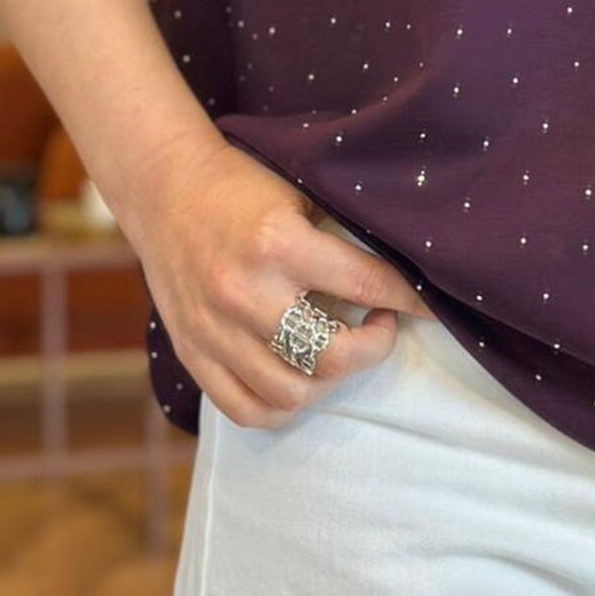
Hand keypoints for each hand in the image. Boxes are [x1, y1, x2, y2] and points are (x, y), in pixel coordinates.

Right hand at [122, 131, 437, 428]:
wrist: (165, 189)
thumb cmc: (241, 185)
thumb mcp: (298, 194)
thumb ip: (340, 237)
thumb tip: (399, 275)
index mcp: (278, 244)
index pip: (365, 283)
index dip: (408, 298)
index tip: (429, 305)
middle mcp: (245, 294)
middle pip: (332, 356)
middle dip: (374, 346)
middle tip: (379, 323)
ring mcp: (215, 331)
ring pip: (292, 393)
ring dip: (329, 378)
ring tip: (337, 347)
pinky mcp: (192, 353)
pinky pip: (245, 410)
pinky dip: (281, 405)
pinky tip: (298, 376)